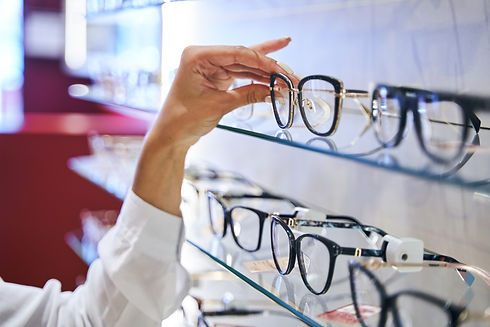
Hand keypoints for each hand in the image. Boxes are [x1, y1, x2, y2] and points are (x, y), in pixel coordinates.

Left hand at [133, 38, 291, 214]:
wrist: (171, 135)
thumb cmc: (183, 119)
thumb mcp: (219, 105)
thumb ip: (248, 94)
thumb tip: (274, 91)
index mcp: (198, 56)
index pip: (237, 53)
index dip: (262, 61)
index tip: (281, 70)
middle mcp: (204, 57)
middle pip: (243, 57)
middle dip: (268, 66)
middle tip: (290, 74)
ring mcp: (210, 66)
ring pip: (244, 65)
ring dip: (265, 73)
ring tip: (287, 78)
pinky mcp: (216, 76)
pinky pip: (240, 74)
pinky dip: (256, 78)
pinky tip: (273, 74)